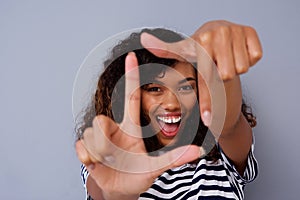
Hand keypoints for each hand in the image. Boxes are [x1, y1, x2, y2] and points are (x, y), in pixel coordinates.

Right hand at [75, 52, 203, 199]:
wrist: (120, 190)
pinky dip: (88, 158)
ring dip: (99, 153)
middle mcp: (113, 128)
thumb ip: (173, 159)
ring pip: (91, 135)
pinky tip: (95, 163)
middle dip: (105, 142)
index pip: (131, 96)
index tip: (132, 55)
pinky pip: (80, 147)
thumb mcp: (156, 167)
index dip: (132, 76)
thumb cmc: (138, 174)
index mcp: (131, 127)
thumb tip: (198, 150)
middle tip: (115, 157)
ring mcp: (99, 138)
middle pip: (100, 121)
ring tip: (109, 162)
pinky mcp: (86, 149)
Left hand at [140, 20, 262, 130]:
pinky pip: (255, 56)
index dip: (206, 102)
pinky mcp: (251, 31)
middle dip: (223, 76)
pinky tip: (239, 51)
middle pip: (226, 75)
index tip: (206, 120)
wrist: (221, 29)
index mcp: (199, 43)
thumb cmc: (201, 45)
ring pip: (241, 67)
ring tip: (227, 57)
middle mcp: (217, 33)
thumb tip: (143, 38)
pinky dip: (250, 57)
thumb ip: (164, 49)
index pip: (204, 79)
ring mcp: (235, 31)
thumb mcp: (183, 50)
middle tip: (217, 64)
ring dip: (236, 66)